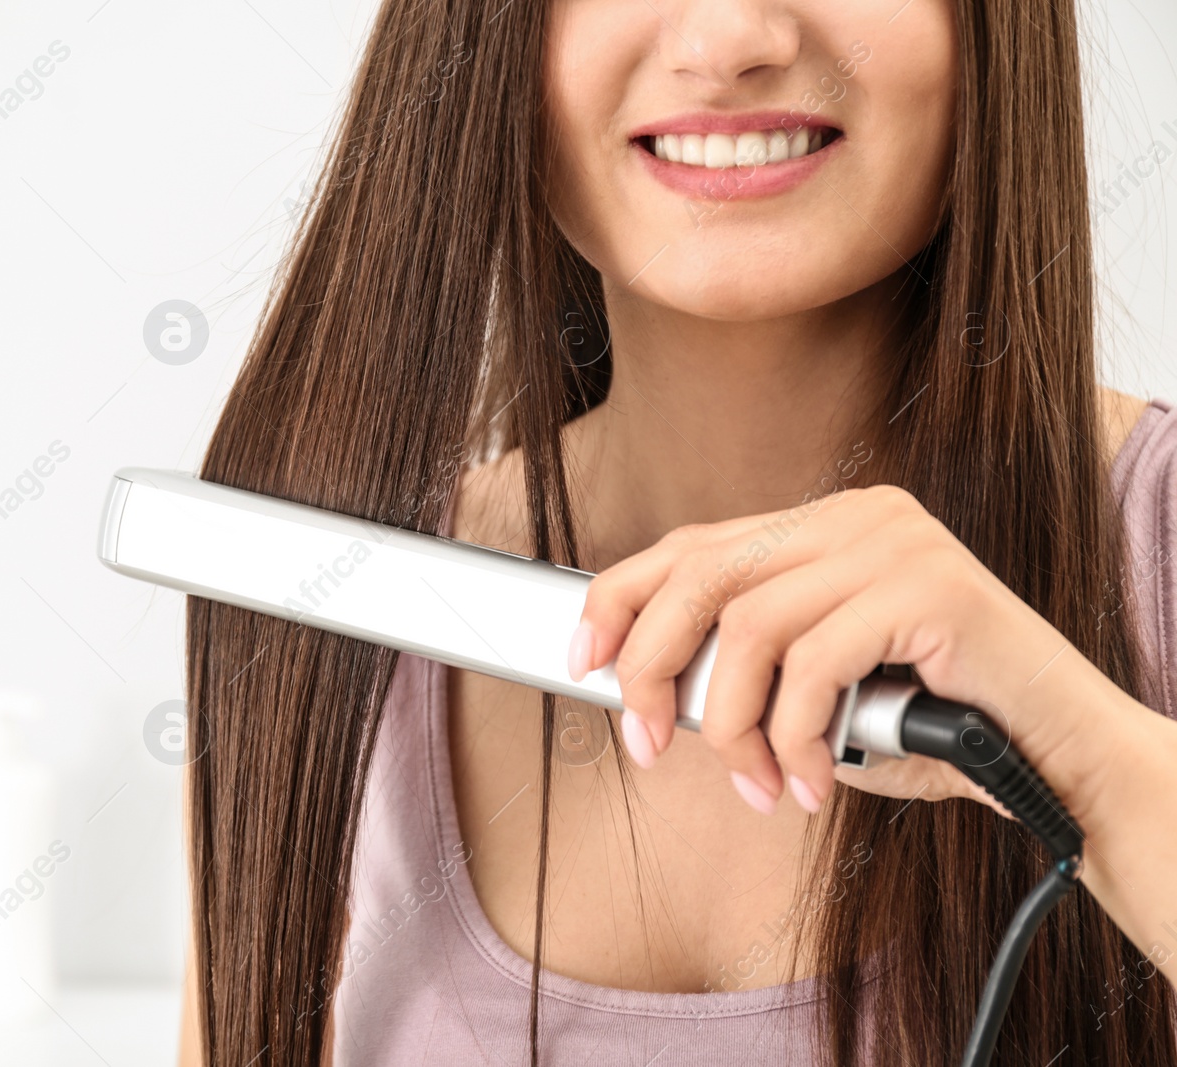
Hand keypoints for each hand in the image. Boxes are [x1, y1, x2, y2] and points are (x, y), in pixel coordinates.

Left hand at [566, 484, 1127, 821]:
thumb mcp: (814, 688)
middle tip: (649, 745)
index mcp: (821, 525)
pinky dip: (795, 740)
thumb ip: (745, 668)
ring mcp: (893, 542)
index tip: (584, 661)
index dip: (621, 601)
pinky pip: (814, 666)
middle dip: (653, 668)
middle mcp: (852, 516)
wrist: (1056, 755)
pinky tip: (810, 783)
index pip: (690, 546)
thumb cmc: (929, 726)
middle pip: (699, 575)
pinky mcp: (928, 584)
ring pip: (750, 630)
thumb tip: (646, 689)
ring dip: (737, 728)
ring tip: (760, 784)